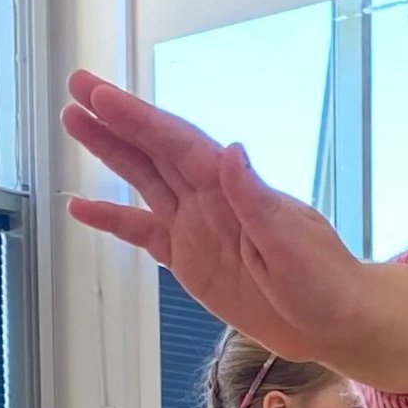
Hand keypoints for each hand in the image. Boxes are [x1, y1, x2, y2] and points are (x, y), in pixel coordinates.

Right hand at [62, 74, 345, 356]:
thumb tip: (231, 153)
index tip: (101, 95)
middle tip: (77, 86)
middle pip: (153, 150)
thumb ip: (256, 201)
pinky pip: (143, 233)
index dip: (137, 119)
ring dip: (110, 153)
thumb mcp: (292, 245)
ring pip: (144, 180)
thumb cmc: (323, 281)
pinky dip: (113, 220)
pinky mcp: (190, 260)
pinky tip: (82, 207)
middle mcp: (209, 199)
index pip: (176, 144)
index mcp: (232, 189)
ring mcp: (197, 227)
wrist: (334, 322)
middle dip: (115, 120)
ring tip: (73, 123)